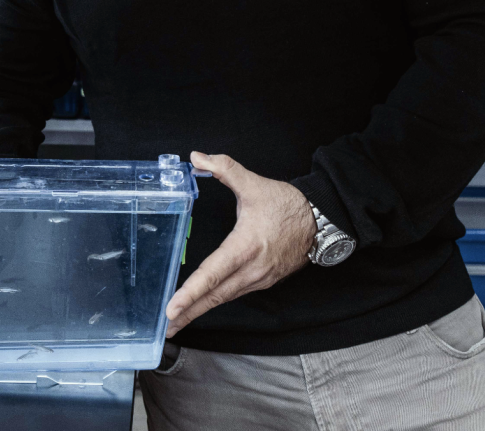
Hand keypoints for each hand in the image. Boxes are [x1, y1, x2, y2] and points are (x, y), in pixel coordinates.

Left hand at [164, 152, 314, 337]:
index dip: (190, 292)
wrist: (319, 220)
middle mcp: (252, 269)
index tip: (172, 308)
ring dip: (200, 310)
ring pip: (225, 298)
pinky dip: (217, 301)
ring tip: (178, 321)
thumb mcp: (252, 183)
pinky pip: (235, 294)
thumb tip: (197, 157)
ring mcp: (259, 278)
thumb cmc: (286, 204)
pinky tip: (204, 304)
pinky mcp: (265, 281)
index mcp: (246, 246)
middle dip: (188, 312)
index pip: (213, 274)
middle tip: (165, 327)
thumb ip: (223, 168)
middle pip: (214, 296)